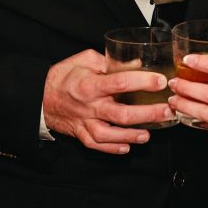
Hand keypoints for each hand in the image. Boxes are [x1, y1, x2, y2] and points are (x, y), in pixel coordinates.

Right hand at [42, 49, 173, 153]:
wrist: (41, 96)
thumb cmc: (65, 76)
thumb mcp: (86, 59)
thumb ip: (110, 62)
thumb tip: (136, 63)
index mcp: (90, 84)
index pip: (121, 83)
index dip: (143, 82)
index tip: (160, 81)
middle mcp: (89, 106)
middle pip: (121, 113)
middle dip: (147, 114)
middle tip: (166, 111)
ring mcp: (84, 122)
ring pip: (109, 134)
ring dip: (131, 136)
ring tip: (148, 134)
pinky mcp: (80, 133)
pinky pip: (97, 145)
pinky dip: (112, 148)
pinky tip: (127, 146)